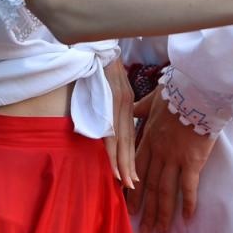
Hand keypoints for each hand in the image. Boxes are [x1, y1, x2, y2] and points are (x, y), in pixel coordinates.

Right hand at [103, 59, 137, 190]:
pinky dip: (112, 151)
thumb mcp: (112, 85)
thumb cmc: (99, 64)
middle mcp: (124, 106)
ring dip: (123, 163)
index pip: (129, 134)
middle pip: (127, 141)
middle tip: (135, 187)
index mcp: (125, 103)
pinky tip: (114, 164)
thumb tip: (108, 120)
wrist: (98, 45)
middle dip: (130, 165)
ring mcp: (115, 105)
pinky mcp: (107, 104)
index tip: (134, 174)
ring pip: (120, 140)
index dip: (131, 155)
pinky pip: (109, 132)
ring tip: (127, 182)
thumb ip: (112, 102)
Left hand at [131, 93, 215, 232]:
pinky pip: (188, 186)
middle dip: (146, 209)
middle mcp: (159, 153)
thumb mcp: (152, 100)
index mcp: (148, 140)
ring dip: (162, 212)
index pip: (136, 169)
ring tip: (160, 230)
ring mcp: (174, 158)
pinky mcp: (192, 161)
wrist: (197, 92)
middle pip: (149, 186)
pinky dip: (187, 202)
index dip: (132, 189)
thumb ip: (141, 108)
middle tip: (143, 229)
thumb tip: (132, 108)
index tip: (128, 205)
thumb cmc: (176, 94)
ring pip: (165, 190)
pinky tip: (187, 217)